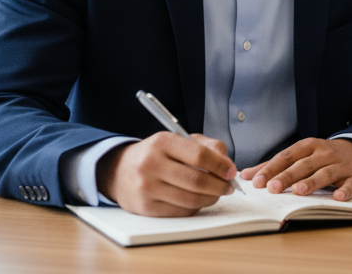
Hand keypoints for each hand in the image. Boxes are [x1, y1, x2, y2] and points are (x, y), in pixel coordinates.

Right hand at [98, 132, 236, 216]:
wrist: (119, 171)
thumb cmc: (157, 154)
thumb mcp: (179, 140)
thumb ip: (207, 146)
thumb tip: (228, 166)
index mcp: (162, 142)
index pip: (199, 155)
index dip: (220, 165)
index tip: (231, 172)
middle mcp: (151, 164)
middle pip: (197, 181)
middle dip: (220, 186)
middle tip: (229, 187)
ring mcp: (146, 188)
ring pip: (191, 199)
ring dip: (211, 198)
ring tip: (216, 193)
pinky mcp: (145, 207)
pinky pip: (181, 211)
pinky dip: (196, 207)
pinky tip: (198, 200)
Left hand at [241, 138, 351, 200]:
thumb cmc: (323, 157)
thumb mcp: (301, 155)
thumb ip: (274, 165)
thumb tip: (245, 175)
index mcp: (309, 146)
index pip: (287, 157)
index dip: (272, 169)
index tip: (257, 182)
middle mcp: (325, 153)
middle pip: (304, 165)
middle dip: (287, 176)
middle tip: (272, 188)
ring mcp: (341, 165)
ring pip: (325, 173)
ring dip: (311, 182)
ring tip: (297, 191)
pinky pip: (350, 184)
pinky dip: (345, 190)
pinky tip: (337, 197)